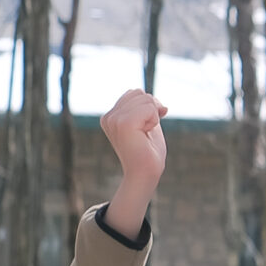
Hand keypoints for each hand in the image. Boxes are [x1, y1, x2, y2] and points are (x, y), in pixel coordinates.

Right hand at [99, 90, 169, 238]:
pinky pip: (148, 108)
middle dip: (152, 109)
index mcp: (111, 116)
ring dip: (153, 116)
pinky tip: (146, 134)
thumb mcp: (147, 124)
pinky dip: (154, 120)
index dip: (150, 107)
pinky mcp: (123, 124)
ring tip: (144, 134)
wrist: (145, 172)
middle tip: (147, 131)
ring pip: (145, 99)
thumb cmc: (148, 151)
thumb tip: (157, 101)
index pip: (135, 93)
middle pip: (139, 93)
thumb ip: (146, 109)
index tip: (147, 126)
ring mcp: (114, 120)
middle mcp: (108, 117)